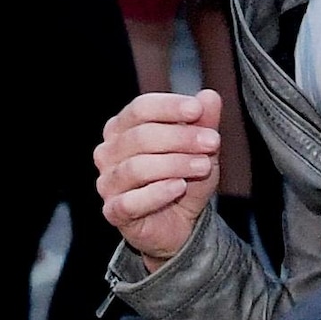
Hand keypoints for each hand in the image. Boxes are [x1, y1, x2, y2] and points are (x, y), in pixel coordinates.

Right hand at [94, 90, 223, 259]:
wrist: (180, 223)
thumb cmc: (183, 178)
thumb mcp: (200, 149)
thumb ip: (203, 122)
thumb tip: (209, 96)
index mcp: (122, 128)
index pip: (140, 108)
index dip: (169, 107)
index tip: (198, 110)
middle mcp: (108, 152)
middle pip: (140, 136)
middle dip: (181, 137)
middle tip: (212, 142)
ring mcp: (107, 183)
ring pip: (136, 168)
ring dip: (175, 164)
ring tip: (203, 166)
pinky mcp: (113, 212)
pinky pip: (131, 201)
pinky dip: (158, 193)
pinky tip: (179, 187)